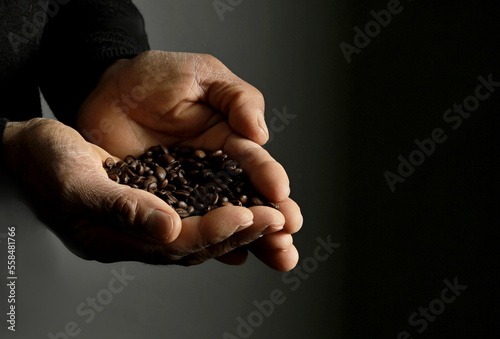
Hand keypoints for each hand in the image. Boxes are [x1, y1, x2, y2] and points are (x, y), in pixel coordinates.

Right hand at [2, 118, 294, 266]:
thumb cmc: (46, 161)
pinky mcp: (154, 203)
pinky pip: (195, 213)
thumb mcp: (75, 180)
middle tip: (280, 222)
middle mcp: (139, 235)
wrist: (34, 149)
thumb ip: (120, 208)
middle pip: (199, 243)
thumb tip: (168, 228)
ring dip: (241, 226)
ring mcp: (148, 221)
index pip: (178, 242)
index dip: (215, 230)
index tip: (248, 216)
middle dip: (242, 233)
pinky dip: (223, 211)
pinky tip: (246, 208)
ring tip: (275, 218)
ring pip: (203, 231)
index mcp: (119, 237)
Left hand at [76, 51, 301, 270]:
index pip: (254, 164)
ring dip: (248, 240)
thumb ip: (237, 98)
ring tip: (276, 258)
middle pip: (247, 201)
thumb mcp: (204, 75)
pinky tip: (230, 257)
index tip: (281, 197)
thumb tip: (261, 134)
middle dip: (271, 223)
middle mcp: (214, 172)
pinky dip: (206, 243)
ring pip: (222, 220)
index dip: (269, 180)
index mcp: (229, 140)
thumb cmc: (158, 76)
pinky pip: (182, 226)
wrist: (108, 89)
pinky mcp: (159, 204)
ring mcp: (188, 192)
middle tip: (288, 245)